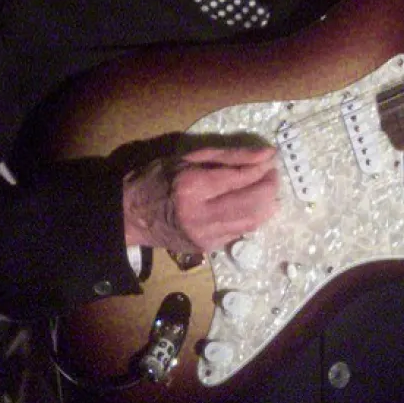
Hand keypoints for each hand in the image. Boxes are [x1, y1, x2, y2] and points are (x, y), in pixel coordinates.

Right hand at [122, 146, 277, 252]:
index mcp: (194, 186)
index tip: (272, 159)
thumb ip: (231, 156)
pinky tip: (249, 205)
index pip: (241, 178)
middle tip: (272, 175)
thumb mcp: (191, 157)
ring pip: (251, 222)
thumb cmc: (159, 178)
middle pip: (252, 203)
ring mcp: (204, 235)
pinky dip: (251, 217)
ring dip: (266, 204)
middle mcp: (201, 215)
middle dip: (270, 187)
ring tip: (265, 189)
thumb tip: (268, 155)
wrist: (131, 215)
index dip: (262, 169)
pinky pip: (240, 232)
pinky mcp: (207, 248)